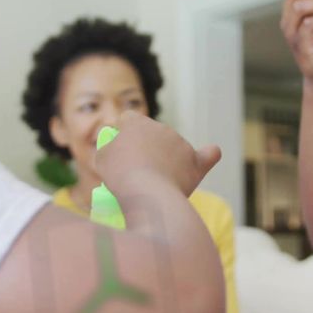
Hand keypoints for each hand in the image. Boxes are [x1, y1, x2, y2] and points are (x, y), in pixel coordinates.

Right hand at [93, 111, 221, 197]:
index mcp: (137, 123)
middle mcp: (162, 128)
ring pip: (174, 147)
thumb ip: (108, 149)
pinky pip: (208, 154)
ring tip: (156, 182)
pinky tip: (211, 154)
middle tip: (137, 171)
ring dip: (167, 158)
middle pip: (153, 134)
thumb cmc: (121, 176)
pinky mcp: (195, 161)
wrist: (147, 192)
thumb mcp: (102, 160)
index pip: (129, 119)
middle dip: (147, 148)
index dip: (123, 132)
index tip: (120, 149)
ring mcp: (181, 143)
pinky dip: (207, 155)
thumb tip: (115, 149)